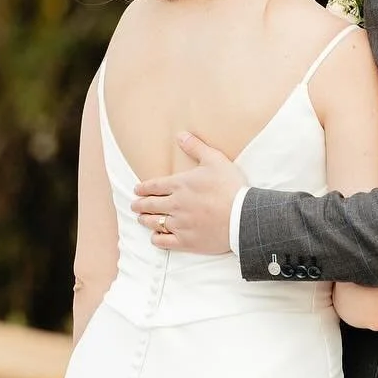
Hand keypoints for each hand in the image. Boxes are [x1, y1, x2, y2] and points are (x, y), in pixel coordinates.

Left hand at [132, 135, 245, 254]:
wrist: (243, 216)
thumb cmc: (231, 187)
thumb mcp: (215, 160)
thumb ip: (196, 147)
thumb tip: (180, 135)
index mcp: (179, 185)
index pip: (153, 186)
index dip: (142, 188)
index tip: (137, 190)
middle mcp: (175, 204)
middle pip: (150, 205)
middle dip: (139, 205)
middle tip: (134, 205)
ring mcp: (179, 224)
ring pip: (154, 223)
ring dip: (145, 220)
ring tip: (142, 219)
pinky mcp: (186, 241)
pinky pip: (164, 242)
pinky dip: (157, 239)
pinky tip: (156, 237)